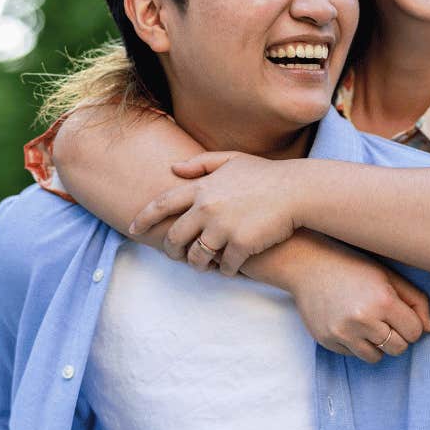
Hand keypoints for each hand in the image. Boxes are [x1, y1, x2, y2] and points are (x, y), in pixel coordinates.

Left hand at [128, 152, 302, 274]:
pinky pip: (224, 267)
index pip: (162, 204)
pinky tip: (230, 268)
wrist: (297, 192)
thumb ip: (201, 164)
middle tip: (175, 255)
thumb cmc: (266, 175)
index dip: (143, 217)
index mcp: (202, 188)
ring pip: (197, 257)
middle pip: (175, 237)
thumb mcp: (232, 159)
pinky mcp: (241, 245)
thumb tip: (173, 168)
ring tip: (204, 265)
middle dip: (171, 250)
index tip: (132, 228)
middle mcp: (207, 208)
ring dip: (198, 264)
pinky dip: (225, 270)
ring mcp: (223, 228)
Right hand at [287, 242, 429, 362]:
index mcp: (383, 301)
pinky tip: (347, 322)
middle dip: (397, 336)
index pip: (415, 332)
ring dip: (377, 344)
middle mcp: (363, 320)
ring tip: (367, 323)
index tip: (400, 314)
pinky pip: (353, 355)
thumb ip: (416, 301)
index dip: (411, 324)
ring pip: (376, 358)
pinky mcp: (327, 341)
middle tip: (384, 319)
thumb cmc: (353, 266)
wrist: (307, 264)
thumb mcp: (389, 276)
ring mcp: (342, 333)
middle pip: (398, 349)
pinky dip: (355, 343)